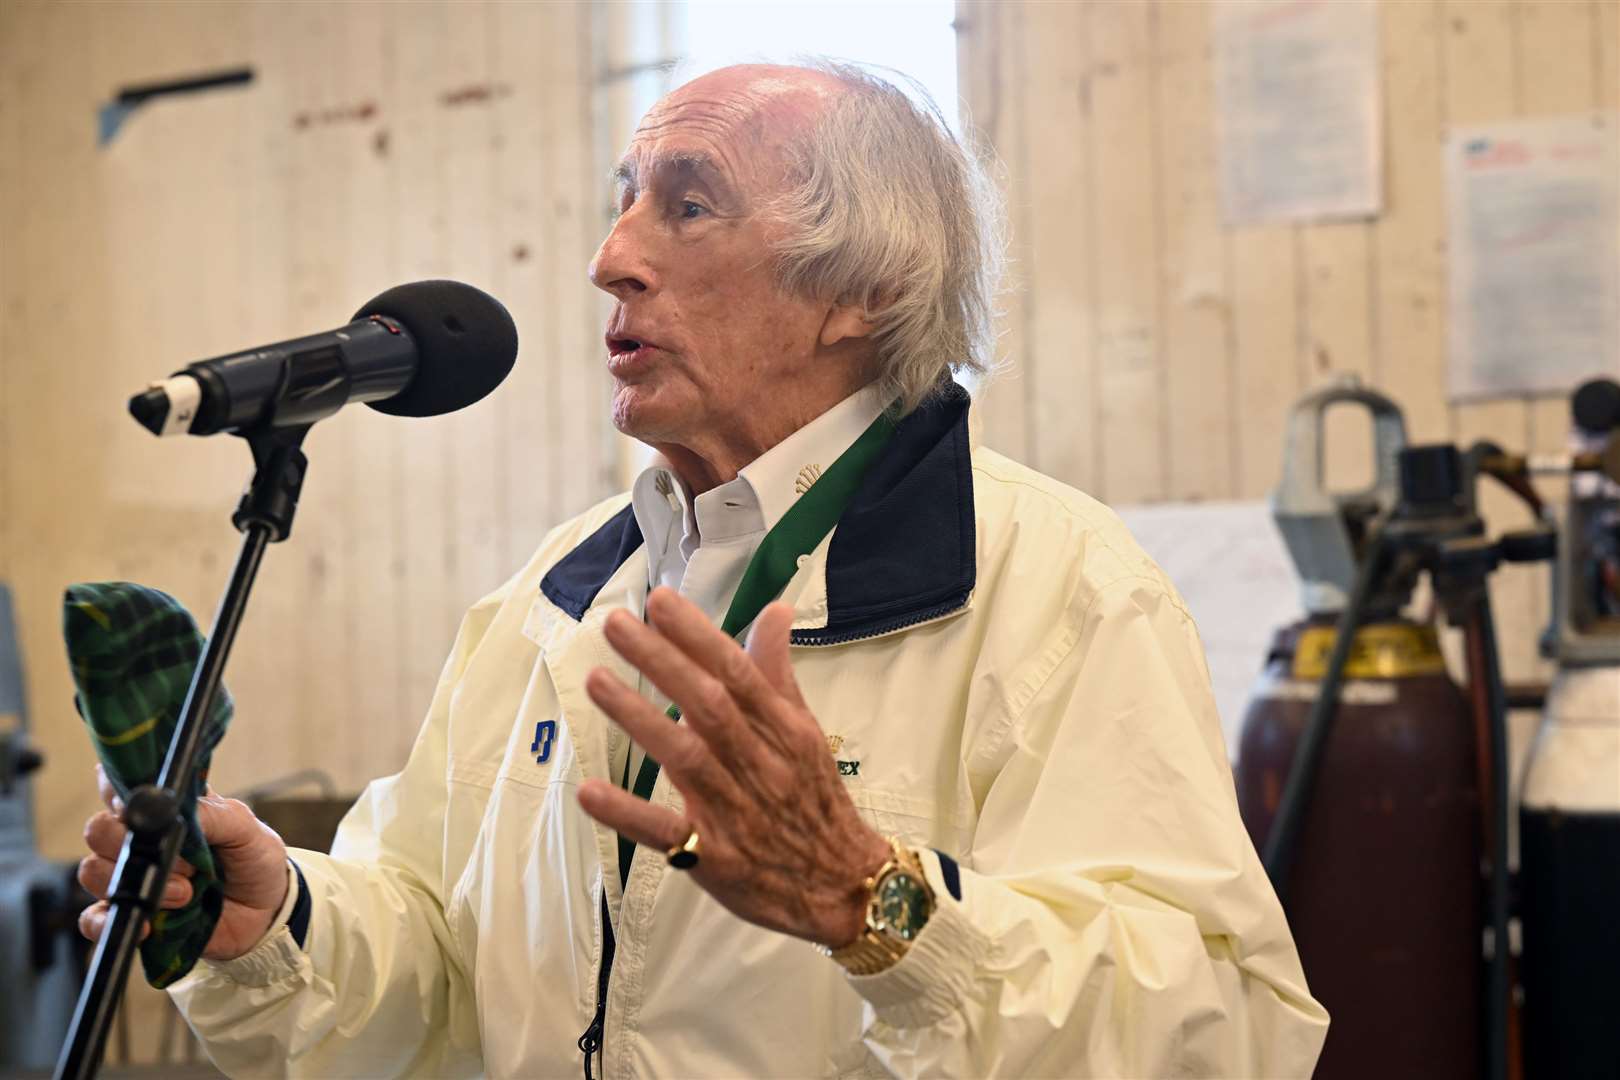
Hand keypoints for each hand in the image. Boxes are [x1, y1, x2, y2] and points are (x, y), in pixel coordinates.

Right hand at [78, 764, 291, 961]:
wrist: (266, 912)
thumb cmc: (254, 859)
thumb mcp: (247, 829)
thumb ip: (214, 815)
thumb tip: (172, 810)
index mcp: (164, 810)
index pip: (117, 788)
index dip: (116, 792)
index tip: (140, 808)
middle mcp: (139, 839)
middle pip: (98, 830)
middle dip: (131, 844)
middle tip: (184, 864)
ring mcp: (131, 877)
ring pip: (93, 871)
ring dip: (137, 882)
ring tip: (186, 893)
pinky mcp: (129, 913)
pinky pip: (93, 918)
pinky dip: (108, 921)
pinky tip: (147, 924)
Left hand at [577, 587, 890, 948]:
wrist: (845, 888)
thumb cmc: (816, 802)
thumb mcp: (807, 733)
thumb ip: (779, 673)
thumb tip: (774, 609)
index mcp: (783, 731)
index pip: (738, 673)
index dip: (698, 636)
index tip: (660, 601)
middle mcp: (761, 764)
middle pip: (709, 706)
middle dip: (662, 661)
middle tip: (616, 624)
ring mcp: (737, 811)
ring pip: (687, 758)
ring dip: (640, 719)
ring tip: (597, 681)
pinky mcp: (716, 857)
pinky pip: (669, 835)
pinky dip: (630, 813)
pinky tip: (590, 791)